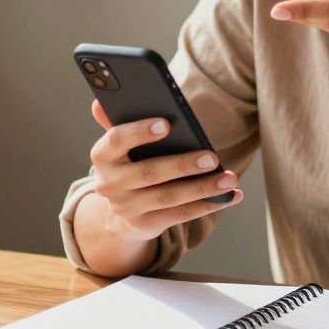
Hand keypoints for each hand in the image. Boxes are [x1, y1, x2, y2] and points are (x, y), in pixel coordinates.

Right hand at [87, 100, 241, 241]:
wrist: (120, 208)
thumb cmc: (127, 163)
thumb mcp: (120, 144)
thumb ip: (116, 122)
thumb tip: (99, 102)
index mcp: (102, 156)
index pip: (116, 140)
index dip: (139, 132)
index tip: (167, 124)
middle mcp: (109, 184)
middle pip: (149, 173)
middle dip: (182, 165)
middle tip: (212, 157)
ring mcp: (126, 208)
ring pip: (169, 197)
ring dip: (202, 188)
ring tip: (229, 179)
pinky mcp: (145, 225)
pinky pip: (180, 215)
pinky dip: (207, 205)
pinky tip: (229, 196)